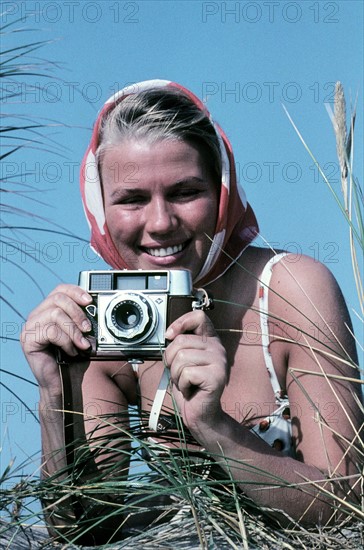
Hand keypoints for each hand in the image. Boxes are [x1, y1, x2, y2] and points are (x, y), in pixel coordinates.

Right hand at [21, 284, 92, 391]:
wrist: (60, 384)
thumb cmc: (70, 359)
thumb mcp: (78, 333)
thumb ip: (81, 319)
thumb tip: (94, 307)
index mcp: (47, 311)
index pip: (59, 290)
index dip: (75, 291)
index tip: (90, 301)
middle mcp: (36, 316)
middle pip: (58, 299)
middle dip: (77, 313)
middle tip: (88, 328)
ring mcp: (30, 328)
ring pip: (56, 314)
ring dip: (74, 330)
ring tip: (81, 344)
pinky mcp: (29, 340)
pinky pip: (52, 331)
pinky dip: (66, 341)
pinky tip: (71, 351)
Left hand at [164, 311, 227, 434]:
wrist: (201, 413)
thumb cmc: (189, 387)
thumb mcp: (181, 361)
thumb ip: (179, 345)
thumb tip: (169, 334)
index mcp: (210, 341)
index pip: (198, 317)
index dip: (181, 322)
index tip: (170, 335)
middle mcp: (217, 348)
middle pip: (180, 341)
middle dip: (171, 360)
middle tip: (180, 374)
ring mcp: (219, 361)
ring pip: (181, 357)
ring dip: (176, 375)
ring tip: (186, 383)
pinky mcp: (217, 376)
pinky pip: (186, 373)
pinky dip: (182, 385)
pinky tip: (191, 390)